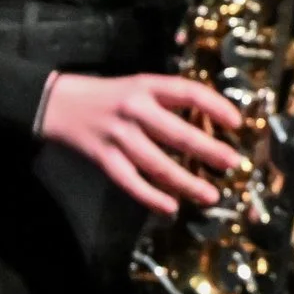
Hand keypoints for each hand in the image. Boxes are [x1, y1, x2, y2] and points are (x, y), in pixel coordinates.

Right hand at [38, 72, 244, 216]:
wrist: (56, 102)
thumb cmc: (109, 96)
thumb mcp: (139, 87)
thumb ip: (169, 102)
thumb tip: (211, 124)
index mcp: (147, 86)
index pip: (187, 92)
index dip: (215, 105)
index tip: (237, 122)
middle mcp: (134, 109)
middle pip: (177, 133)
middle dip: (208, 150)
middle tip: (232, 163)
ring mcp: (118, 135)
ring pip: (157, 164)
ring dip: (186, 182)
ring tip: (211, 196)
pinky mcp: (103, 157)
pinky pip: (130, 181)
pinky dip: (151, 197)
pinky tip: (171, 207)